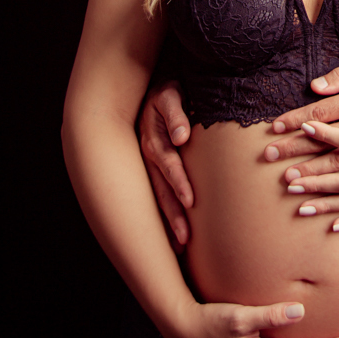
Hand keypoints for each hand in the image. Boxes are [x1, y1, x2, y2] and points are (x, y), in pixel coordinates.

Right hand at [138, 79, 194, 248]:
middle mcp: (149, 156)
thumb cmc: (169, 93)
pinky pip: (158, 196)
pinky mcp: (153, 170)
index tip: (190, 201)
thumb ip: (175, 112)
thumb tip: (182, 136)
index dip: (178, 182)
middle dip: (172, 215)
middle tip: (184, 240)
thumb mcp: (170, 94)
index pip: (168, 165)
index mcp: (155, 139)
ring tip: (180, 246)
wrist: (154, 90)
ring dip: (168, 221)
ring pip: (158, 198)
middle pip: (161, 190)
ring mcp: (148, 166)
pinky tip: (175, 238)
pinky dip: (165, 216)